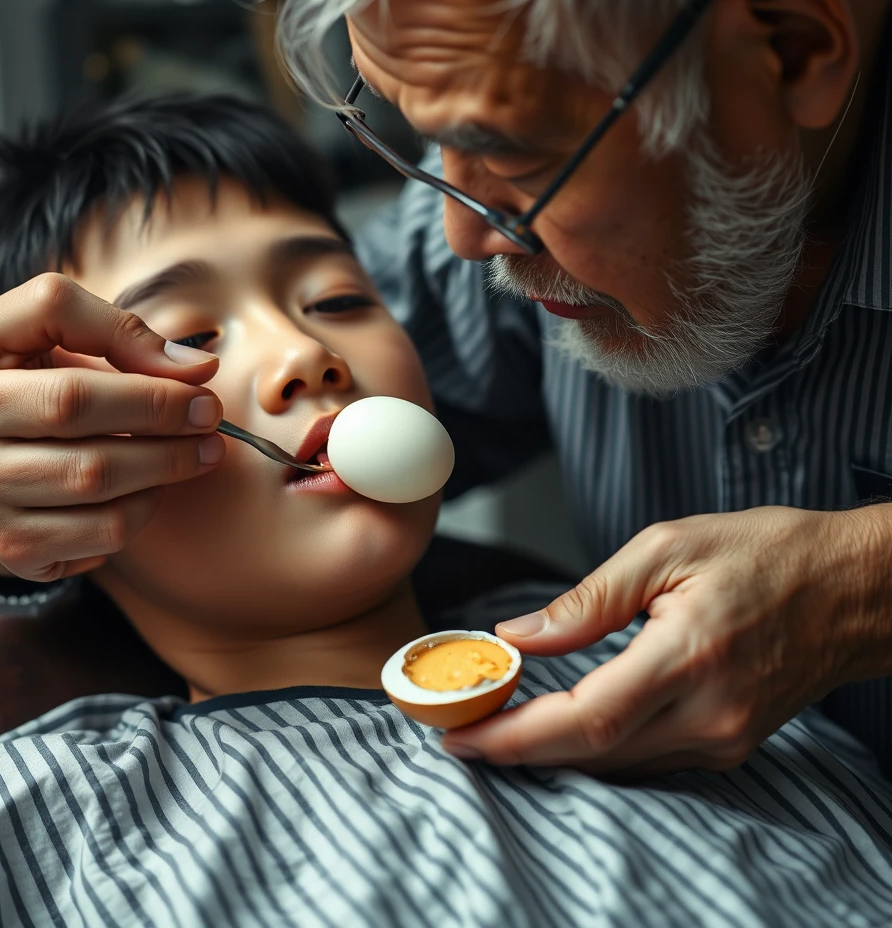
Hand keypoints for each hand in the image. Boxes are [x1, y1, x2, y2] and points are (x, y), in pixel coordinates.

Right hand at [0, 273, 222, 581]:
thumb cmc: (28, 363)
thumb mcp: (51, 321)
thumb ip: (119, 330)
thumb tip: (196, 370)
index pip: (73, 395)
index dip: (150, 397)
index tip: (203, 391)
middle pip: (90, 458)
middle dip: (168, 441)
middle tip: (212, 426)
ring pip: (97, 504)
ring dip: (163, 475)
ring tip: (195, 453)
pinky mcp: (10, 546)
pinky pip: (99, 539)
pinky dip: (140, 513)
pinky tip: (150, 486)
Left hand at [443, 506, 888, 775]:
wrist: (854, 590)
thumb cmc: (766, 555)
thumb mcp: (667, 548)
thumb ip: (589, 600)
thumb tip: (518, 634)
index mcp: (689, 657)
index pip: (584, 718)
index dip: (514, 734)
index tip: (460, 735)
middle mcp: (708, 714)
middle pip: (591, 754)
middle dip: (517, 749)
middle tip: (460, 730)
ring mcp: (723, 738)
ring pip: (615, 765)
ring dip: (550, 751)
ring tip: (496, 724)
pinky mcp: (730, 744)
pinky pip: (645, 759)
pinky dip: (593, 748)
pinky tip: (560, 725)